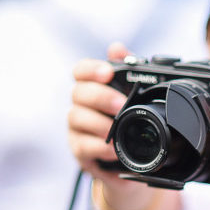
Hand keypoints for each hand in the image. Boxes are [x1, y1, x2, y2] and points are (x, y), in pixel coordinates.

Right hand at [68, 43, 152, 205]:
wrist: (128, 161)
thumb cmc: (127, 123)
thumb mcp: (133, 98)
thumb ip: (126, 71)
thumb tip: (116, 48)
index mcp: (92, 88)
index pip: (81, 71)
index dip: (91, 69)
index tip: (107, 73)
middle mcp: (80, 106)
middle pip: (78, 93)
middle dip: (100, 97)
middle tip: (121, 105)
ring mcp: (77, 129)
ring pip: (76, 118)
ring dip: (99, 123)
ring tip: (116, 129)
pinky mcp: (79, 152)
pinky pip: (83, 147)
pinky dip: (99, 147)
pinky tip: (112, 149)